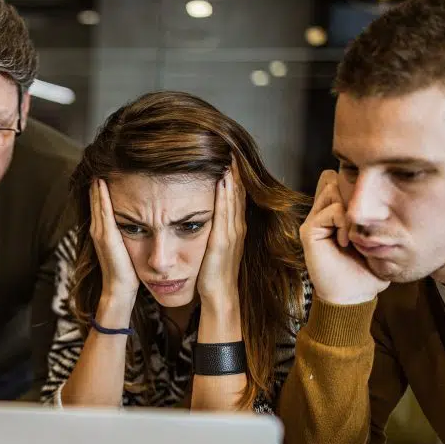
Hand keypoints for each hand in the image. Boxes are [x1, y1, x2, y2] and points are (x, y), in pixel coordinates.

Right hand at [89, 178, 138, 303]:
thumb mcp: (130, 247)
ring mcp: (100, 233)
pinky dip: (100, 197)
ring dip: (97, 186)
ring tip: (98, 167)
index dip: (102, 188)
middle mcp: (99, 229)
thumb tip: (143, 220)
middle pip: (96, 199)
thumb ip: (132, 232)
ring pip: (97, 202)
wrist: (121, 288)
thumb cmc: (129, 271)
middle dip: (97, 182)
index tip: (108, 171)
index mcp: (104, 231)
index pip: (101, 204)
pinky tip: (100, 183)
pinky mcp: (105, 236)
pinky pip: (102, 211)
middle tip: (100, 162)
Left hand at [197, 161, 245, 309]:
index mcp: (235, 228)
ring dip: (232, 178)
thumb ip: (215, 230)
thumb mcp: (215, 246)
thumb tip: (206, 215)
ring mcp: (232, 234)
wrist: (219, 295)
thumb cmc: (213, 273)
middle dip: (236, 171)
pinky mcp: (223, 241)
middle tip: (231, 149)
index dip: (236, 176)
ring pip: (234, 199)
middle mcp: (237, 228)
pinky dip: (225, 195)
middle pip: (239, 193)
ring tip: (229, 157)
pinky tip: (223, 181)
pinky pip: (225, 213)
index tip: (231, 157)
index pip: (237, 196)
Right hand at [300, 171, 388, 304]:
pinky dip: (343, 224)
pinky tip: (346, 241)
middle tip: (363, 220)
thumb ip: (377, 219)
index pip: (338, 181)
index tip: (370, 204)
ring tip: (355, 233)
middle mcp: (322, 215)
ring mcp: (314, 222)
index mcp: (336, 215)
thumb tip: (391, 197)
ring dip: (350, 209)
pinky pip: (330, 211)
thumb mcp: (377, 239)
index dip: (353, 184)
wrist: (352, 294)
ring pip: (333, 190)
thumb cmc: (366, 270)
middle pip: (335, 179)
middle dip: (354, 194)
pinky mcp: (309, 232)